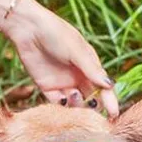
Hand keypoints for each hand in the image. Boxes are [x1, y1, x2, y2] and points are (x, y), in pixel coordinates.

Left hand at [0, 0, 117, 117]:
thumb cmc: (56, 33)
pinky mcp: (47, 88)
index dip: (109, 100)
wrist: (27, 28)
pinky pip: (57, 103)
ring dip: (77, 106)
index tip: (114, 113)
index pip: (103, 87)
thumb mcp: (76, 51)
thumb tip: (110, 85)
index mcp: (89, 66)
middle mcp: (78, 77)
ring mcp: (63, 83)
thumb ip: (91, 70)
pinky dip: (62, 107)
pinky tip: (64, 101)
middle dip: (94, 107)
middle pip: (91, 98)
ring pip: (75, 103)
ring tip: (74, 96)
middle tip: (95, 113)